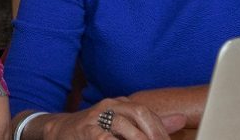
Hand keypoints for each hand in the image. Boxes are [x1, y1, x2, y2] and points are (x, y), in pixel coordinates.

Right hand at [40, 97, 186, 139]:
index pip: (147, 111)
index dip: (160, 130)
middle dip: (154, 134)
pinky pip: (106, 138)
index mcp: (121, 103)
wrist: (60, 131)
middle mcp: (110, 105)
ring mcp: (97, 117)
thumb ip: (150, 123)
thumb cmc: (94, 130)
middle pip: (139, 112)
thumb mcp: (122, 125)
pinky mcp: (87, 130)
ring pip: (124, 125)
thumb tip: (179, 120)